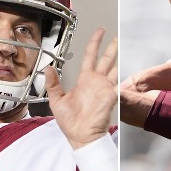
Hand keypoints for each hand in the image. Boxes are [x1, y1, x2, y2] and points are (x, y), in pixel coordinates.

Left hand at [45, 28, 118, 148]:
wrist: (81, 136)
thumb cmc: (71, 123)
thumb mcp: (56, 100)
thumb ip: (53, 84)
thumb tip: (48, 68)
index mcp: (85, 80)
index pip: (90, 56)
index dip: (94, 43)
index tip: (99, 33)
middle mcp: (96, 82)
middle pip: (106, 59)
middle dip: (110, 46)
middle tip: (114, 35)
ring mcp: (105, 88)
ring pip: (114, 67)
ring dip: (118, 56)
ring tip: (121, 43)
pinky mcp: (110, 96)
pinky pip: (117, 82)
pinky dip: (120, 74)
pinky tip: (123, 65)